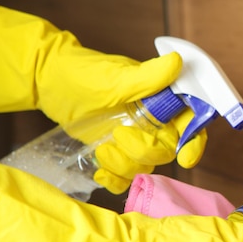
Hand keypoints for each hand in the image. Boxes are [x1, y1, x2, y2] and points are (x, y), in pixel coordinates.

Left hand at [0, 1, 206, 192]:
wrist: (49, 83)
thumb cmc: (83, 74)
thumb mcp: (115, 78)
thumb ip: (148, 77)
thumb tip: (177, 62)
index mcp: (163, 99)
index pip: (191, 123)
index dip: (194, 142)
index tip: (185, 158)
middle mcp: (156, 120)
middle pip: (168, 149)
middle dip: (144, 150)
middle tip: (118, 136)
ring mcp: (137, 138)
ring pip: (147, 164)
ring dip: (124, 164)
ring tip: (101, 148)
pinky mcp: (118, 152)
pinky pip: (127, 176)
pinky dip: (115, 179)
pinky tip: (100, 170)